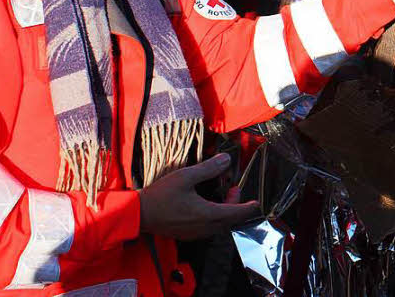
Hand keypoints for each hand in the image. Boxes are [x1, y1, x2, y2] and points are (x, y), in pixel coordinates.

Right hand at [138, 153, 260, 239]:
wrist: (138, 214)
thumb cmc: (161, 195)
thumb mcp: (185, 177)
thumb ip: (208, 168)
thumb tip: (227, 159)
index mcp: (207, 215)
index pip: (235, 213)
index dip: (248, 208)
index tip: (256, 203)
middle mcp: (204, 228)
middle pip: (229, 220)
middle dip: (235, 205)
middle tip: (233, 188)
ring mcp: (195, 233)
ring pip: (219, 225)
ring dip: (225, 211)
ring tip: (221, 194)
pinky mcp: (187, 234)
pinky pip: (208, 228)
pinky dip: (214, 217)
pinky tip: (207, 205)